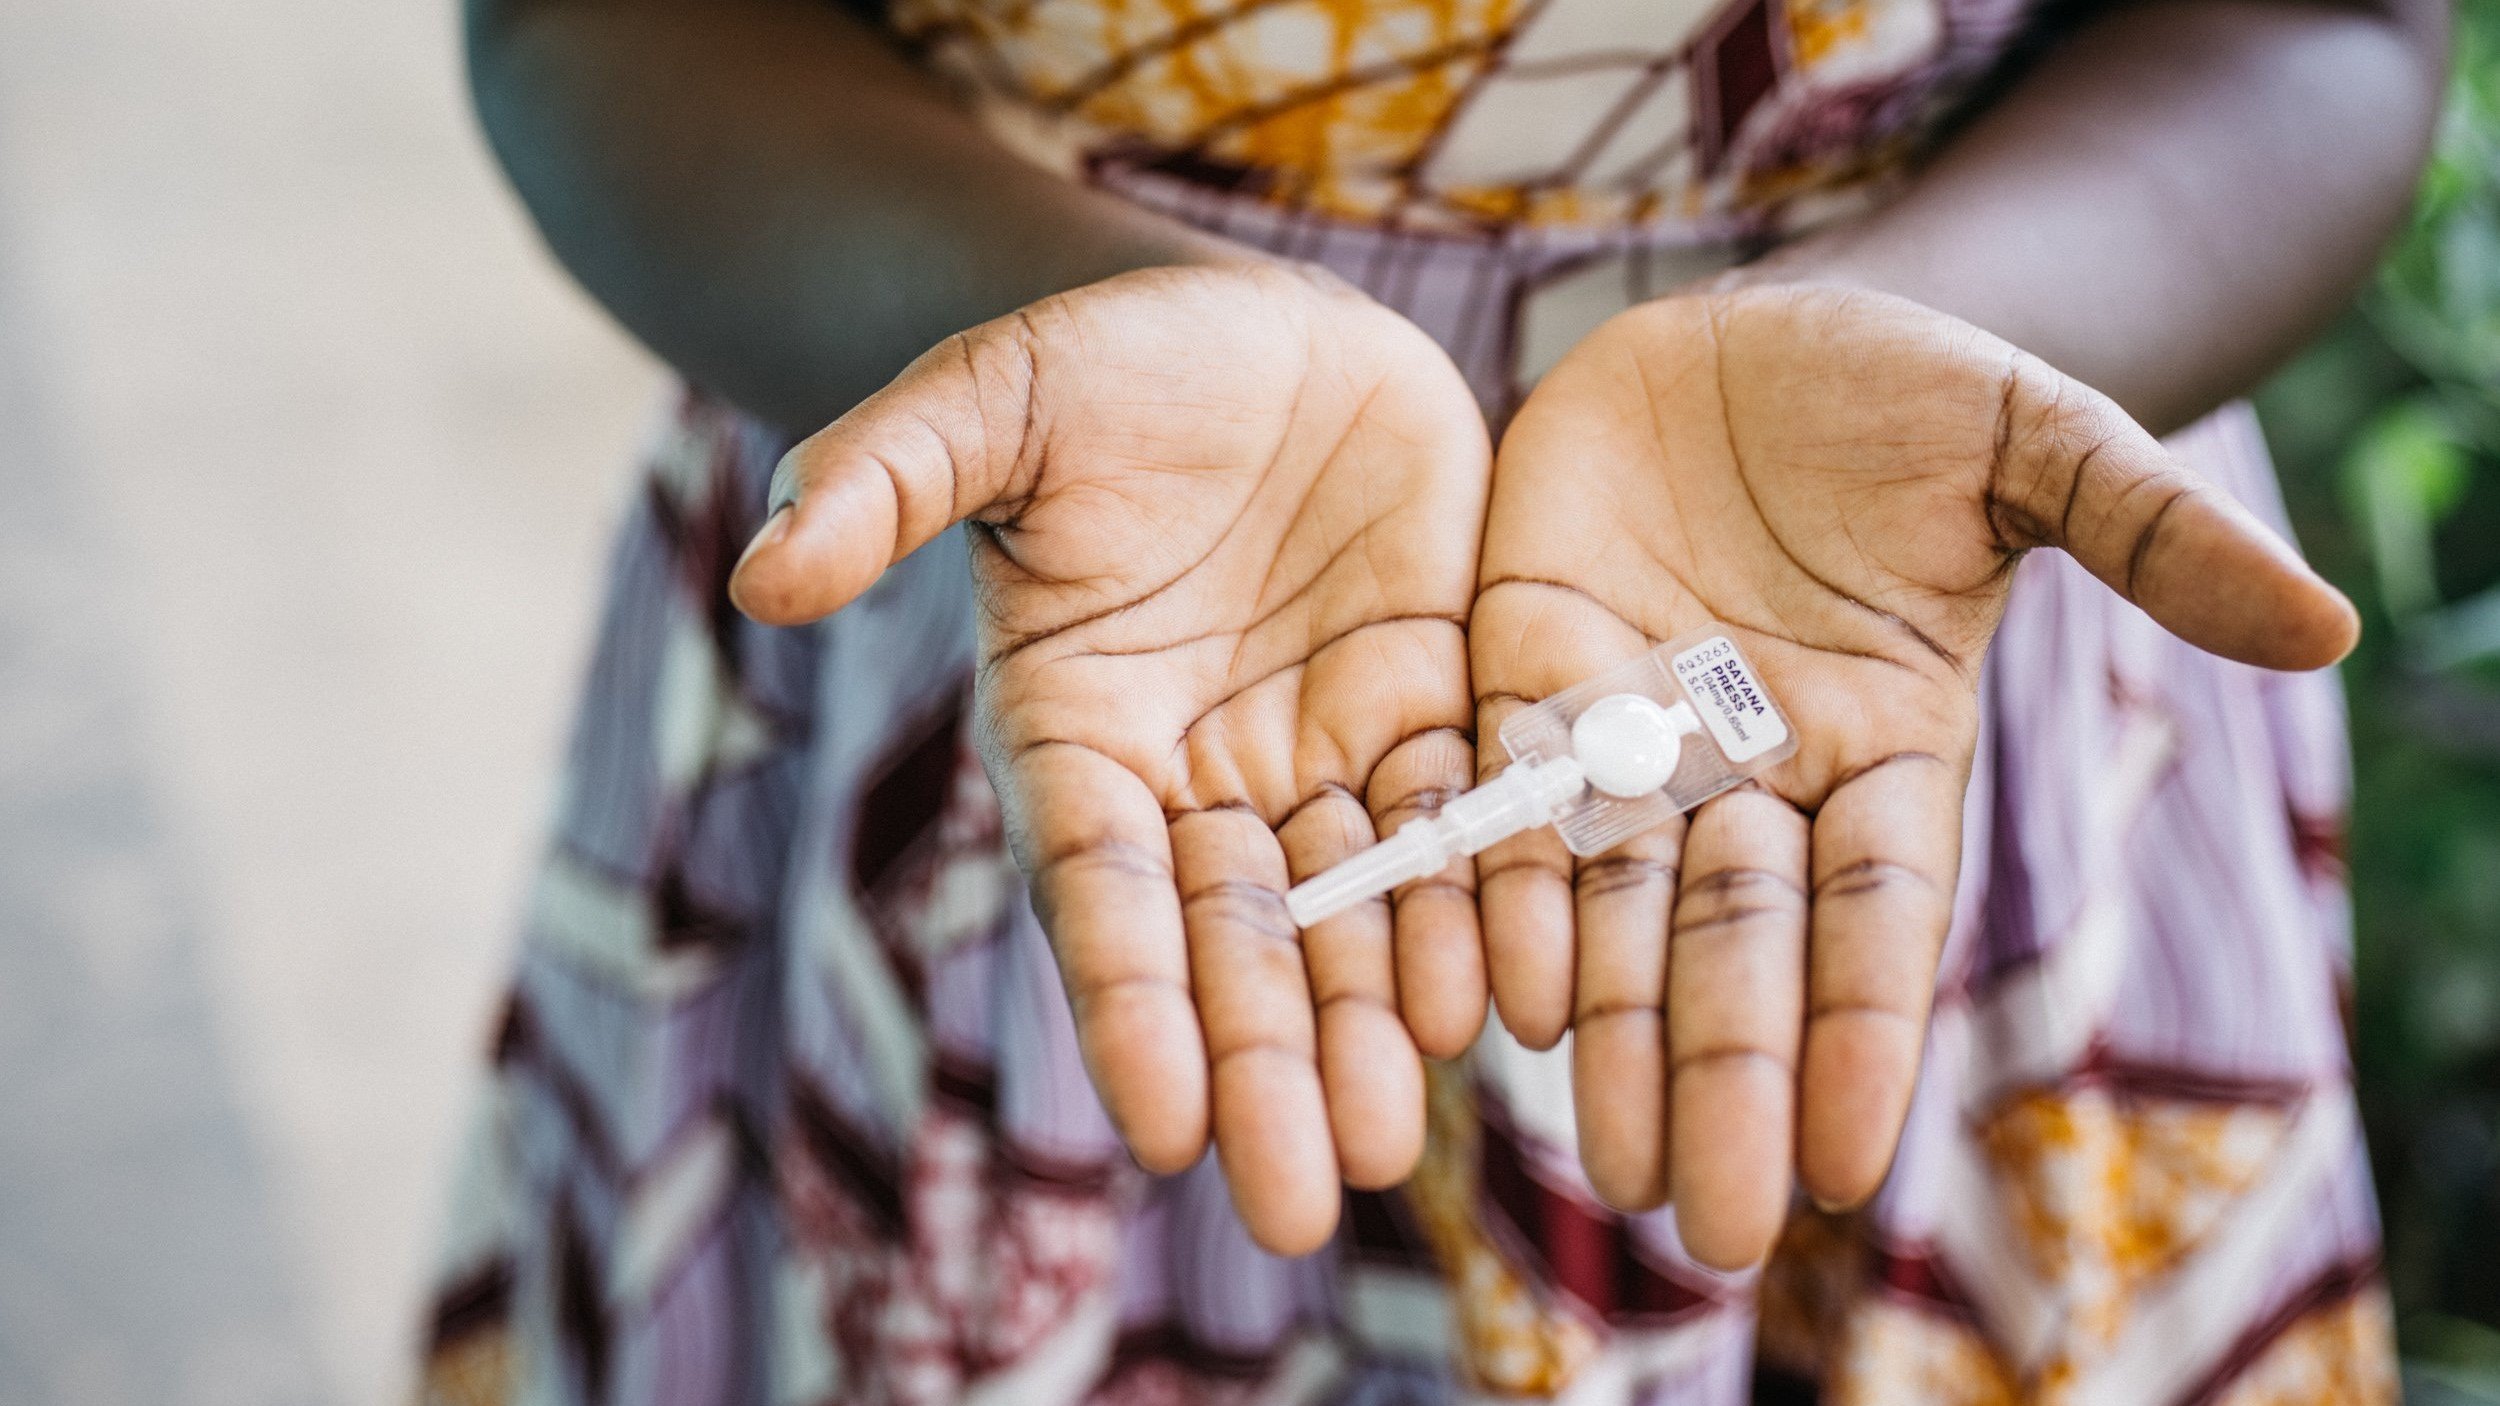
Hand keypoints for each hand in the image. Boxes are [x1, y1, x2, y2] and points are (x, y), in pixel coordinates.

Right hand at [730, 264, 1492, 1254]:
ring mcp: (1321, 751)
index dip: (1128, 1000)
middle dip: (1263, 1064)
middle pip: (1233, 942)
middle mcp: (1198, 774)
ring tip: (1393, 1138)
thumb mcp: (989, 400)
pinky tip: (1511, 996)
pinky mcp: (1432, 706)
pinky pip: (1465, 821)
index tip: (1163, 1121)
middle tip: (1296, 1198)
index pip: (1098, 887)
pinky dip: (1483, 905)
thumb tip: (761, 574)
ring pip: (1354, 910)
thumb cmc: (1102, 364)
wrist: (1258, 327)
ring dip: (1374, 1022)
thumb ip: (888, 477)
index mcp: (1078, 733)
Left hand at [1471, 285, 2355, 1267]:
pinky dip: (1499, 895)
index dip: (1859, 1030)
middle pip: (1737, 945)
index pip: (1874, 914)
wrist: (1738, 331)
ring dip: (1608, 1032)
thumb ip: (2148, 529)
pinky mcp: (1522, 672)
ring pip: (1616, 905)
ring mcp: (1630, 731)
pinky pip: (1503, 802)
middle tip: (1703, 1224)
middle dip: (1722, 1078)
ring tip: (1598, 1163)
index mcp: (1882, 742)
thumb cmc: (1901, 388)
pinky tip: (1494, 996)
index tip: (1840, 1160)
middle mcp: (1751, 769)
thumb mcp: (2033, 437)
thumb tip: (2327, 620)